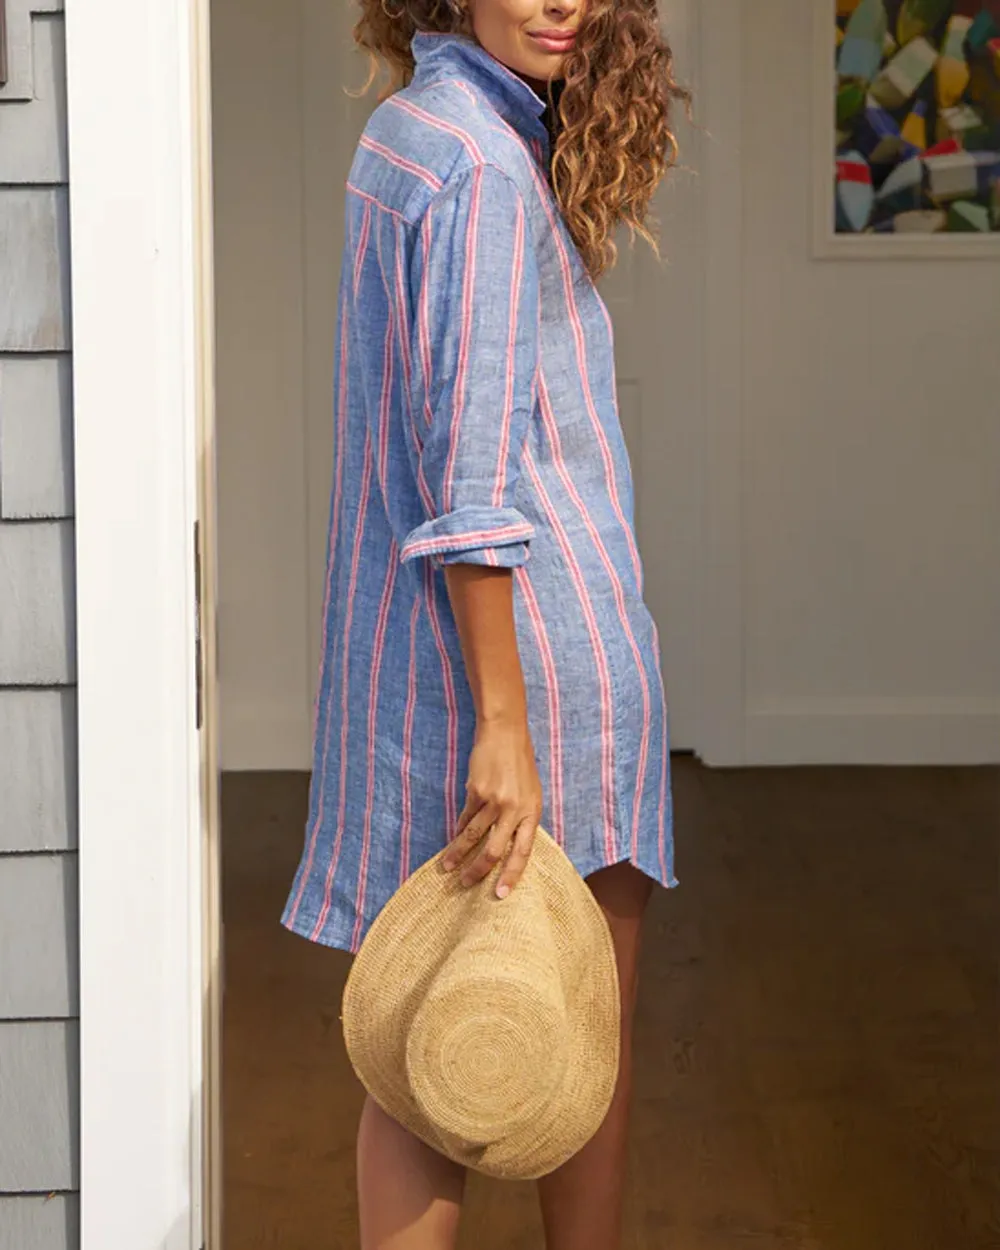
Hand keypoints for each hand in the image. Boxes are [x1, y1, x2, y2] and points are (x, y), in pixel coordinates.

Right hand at [442, 717, 542, 898]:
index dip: (512, 875)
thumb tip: (505, 847)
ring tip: (447, 867)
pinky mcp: (476, 791)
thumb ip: (520, 819)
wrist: (505, 732)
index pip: (523, 851)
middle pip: (495, 850)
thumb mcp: (530, 793)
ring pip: (473, 836)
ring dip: (458, 853)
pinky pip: (465, 818)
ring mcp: (494, 800)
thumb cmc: (520, 764)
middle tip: (465, 884)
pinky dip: (458, 830)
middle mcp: (514, 809)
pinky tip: (453, 838)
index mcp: (532, 812)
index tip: (501, 895)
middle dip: (478, 871)